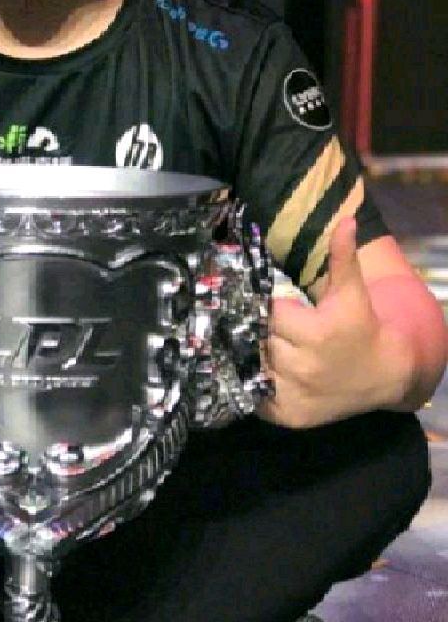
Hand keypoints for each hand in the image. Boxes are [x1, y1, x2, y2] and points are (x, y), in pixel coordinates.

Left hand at [257, 217, 408, 427]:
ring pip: (251, 364)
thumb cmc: (362, 327)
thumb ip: (342, 257)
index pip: (267, 311)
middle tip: (263, 324)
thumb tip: (346, 219)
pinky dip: (251, 382)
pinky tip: (260, 369)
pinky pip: (253, 394)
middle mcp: (302, 365)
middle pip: (257, 337)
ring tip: (258, 344)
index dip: (264, 305)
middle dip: (258, 329)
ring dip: (250, 354)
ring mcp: (293, 394)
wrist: (385, 376)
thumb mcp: (352, 293)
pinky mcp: (287, 415)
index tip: (266, 301)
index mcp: (315, 332)